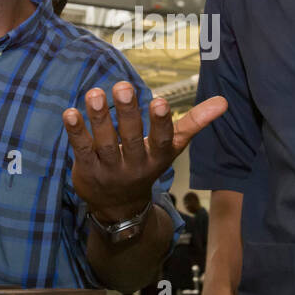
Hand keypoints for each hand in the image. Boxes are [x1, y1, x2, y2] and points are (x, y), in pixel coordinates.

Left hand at [62, 82, 226, 221]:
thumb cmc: (147, 164)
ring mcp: (110, 169)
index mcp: (158, 157)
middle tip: (123, 86)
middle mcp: (135, 165)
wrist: (119, 207)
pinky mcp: (88, 170)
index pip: (162, 140)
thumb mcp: (171, 148)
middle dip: (128, 113)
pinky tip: (70, 113)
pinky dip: (76, 132)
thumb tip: (224, 101)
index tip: (159, 101)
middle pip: (131, 138)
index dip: (160, 122)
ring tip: (95, 93)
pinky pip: (82, 150)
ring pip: (105, 143)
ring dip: (100, 118)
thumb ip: (194, 122)